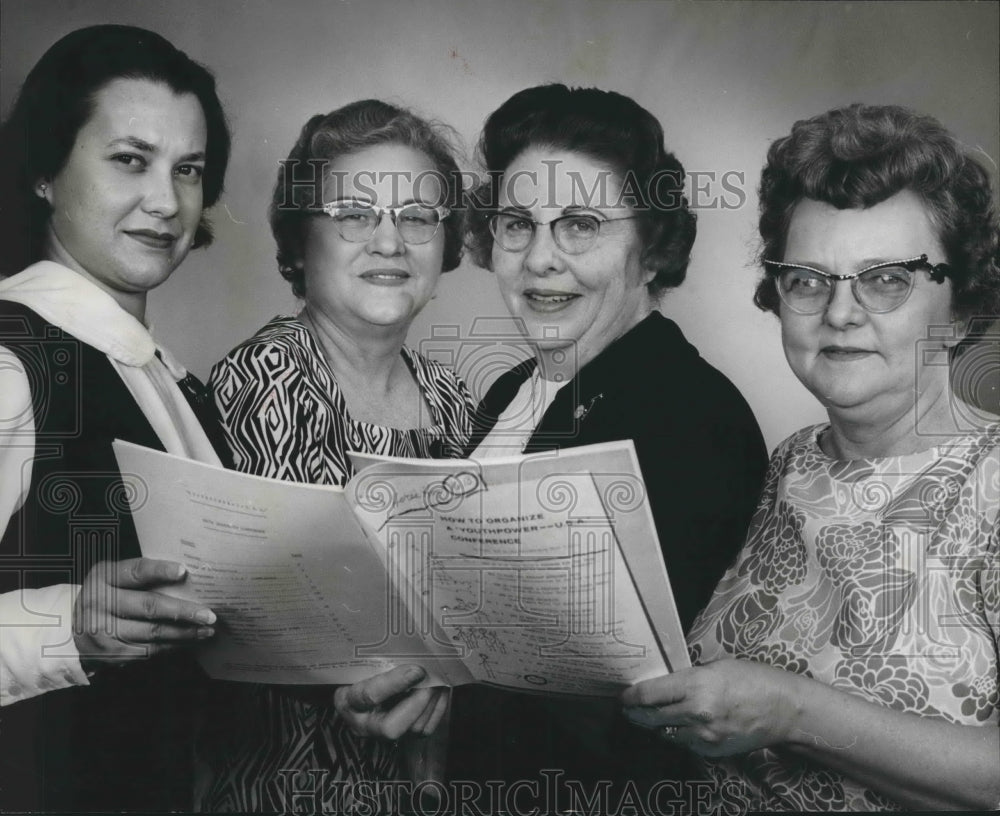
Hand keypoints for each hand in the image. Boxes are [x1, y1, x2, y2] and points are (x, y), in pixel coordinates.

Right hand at [73, 558, 214, 671]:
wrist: (74, 629)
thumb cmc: (106, 596)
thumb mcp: (113, 578)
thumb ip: (141, 576)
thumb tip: (187, 577)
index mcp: (104, 577)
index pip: (135, 572)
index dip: (159, 571)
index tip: (183, 571)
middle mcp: (100, 603)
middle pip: (149, 606)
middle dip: (183, 610)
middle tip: (209, 614)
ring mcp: (104, 631)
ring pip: (152, 632)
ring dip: (184, 632)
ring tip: (206, 630)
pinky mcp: (111, 653)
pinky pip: (148, 650)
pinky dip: (172, 646)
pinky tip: (188, 641)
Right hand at [334, 665, 447, 740]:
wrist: (361, 693)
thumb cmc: (360, 672)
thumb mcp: (360, 663)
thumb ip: (377, 657)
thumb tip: (404, 638)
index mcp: (348, 701)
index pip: (369, 696)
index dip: (395, 683)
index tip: (417, 670)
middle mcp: (364, 725)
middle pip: (391, 728)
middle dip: (417, 703)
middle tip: (431, 680)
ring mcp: (385, 735)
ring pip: (413, 729)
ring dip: (432, 702)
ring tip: (439, 680)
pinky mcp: (403, 737)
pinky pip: (425, 729)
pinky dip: (437, 708)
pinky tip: (440, 690)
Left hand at [621, 659, 803, 756]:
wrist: (784, 710)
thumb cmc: (753, 680)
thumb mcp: (716, 668)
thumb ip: (688, 678)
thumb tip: (663, 684)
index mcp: (696, 685)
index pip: (650, 694)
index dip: (631, 696)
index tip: (624, 696)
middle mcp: (697, 712)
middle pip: (651, 717)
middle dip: (635, 713)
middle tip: (628, 708)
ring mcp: (705, 735)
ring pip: (665, 734)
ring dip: (654, 726)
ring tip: (647, 717)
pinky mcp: (713, 751)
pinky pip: (685, 744)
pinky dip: (678, 736)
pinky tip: (677, 727)